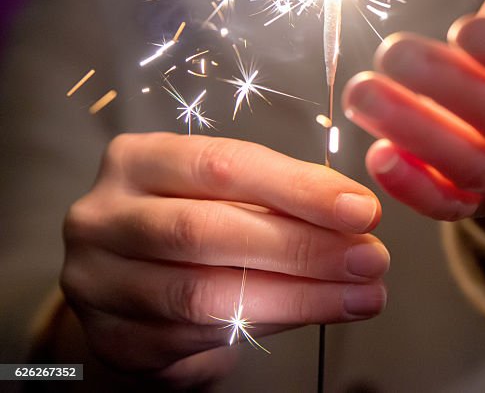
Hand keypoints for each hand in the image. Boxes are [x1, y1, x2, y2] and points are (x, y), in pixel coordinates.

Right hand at [60, 133, 389, 386]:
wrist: (130, 288)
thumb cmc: (195, 221)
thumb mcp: (229, 191)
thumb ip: (282, 197)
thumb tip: (357, 215)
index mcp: (138, 160)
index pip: (224, 165)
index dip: (300, 188)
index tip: (362, 209)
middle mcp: (105, 217)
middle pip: (208, 231)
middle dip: (302, 247)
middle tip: (369, 260)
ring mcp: (99, 282)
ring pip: (204, 294)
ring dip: (297, 296)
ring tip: (359, 296)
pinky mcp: (114, 340)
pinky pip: (198, 338)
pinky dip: (266, 327)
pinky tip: (313, 314)